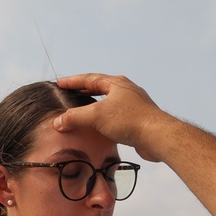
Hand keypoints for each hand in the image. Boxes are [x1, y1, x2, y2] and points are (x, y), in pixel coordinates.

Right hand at [54, 73, 169, 162]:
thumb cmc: (129, 120)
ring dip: (94, 104)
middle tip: (69, 94)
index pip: (89, 78)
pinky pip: (116, 115)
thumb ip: (75, 117)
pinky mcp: (137, 119)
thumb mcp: (97, 116)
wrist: (157, 136)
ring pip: (109, 101)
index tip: (60, 83)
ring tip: (82, 109)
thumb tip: (58, 121)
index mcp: (116, 83)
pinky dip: (104, 117)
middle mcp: (125, 90)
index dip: (73, 81)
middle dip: (84, 90)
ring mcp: (133, 104)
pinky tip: (100, 126)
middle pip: (100, 87)